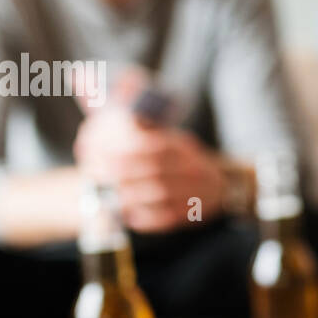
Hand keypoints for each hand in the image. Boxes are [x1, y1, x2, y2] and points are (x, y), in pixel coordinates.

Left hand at [74, 115, 226, 232]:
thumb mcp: (169, 139)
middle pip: (155, 169)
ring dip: (131, 196)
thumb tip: (112, 99)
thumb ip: (143, 125)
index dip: (125, 149)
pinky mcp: (192, 213)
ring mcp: (194, 191)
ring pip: (161, 194)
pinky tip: (128, 216)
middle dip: (121, 173)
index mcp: (183, 146)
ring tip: (108, 197)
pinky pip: (168, 217)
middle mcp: (192, 167)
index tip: (99, 152)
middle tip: (95, 175)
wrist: (222, 186)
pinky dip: (146, 218)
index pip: (154, 145)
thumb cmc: (182, 160)